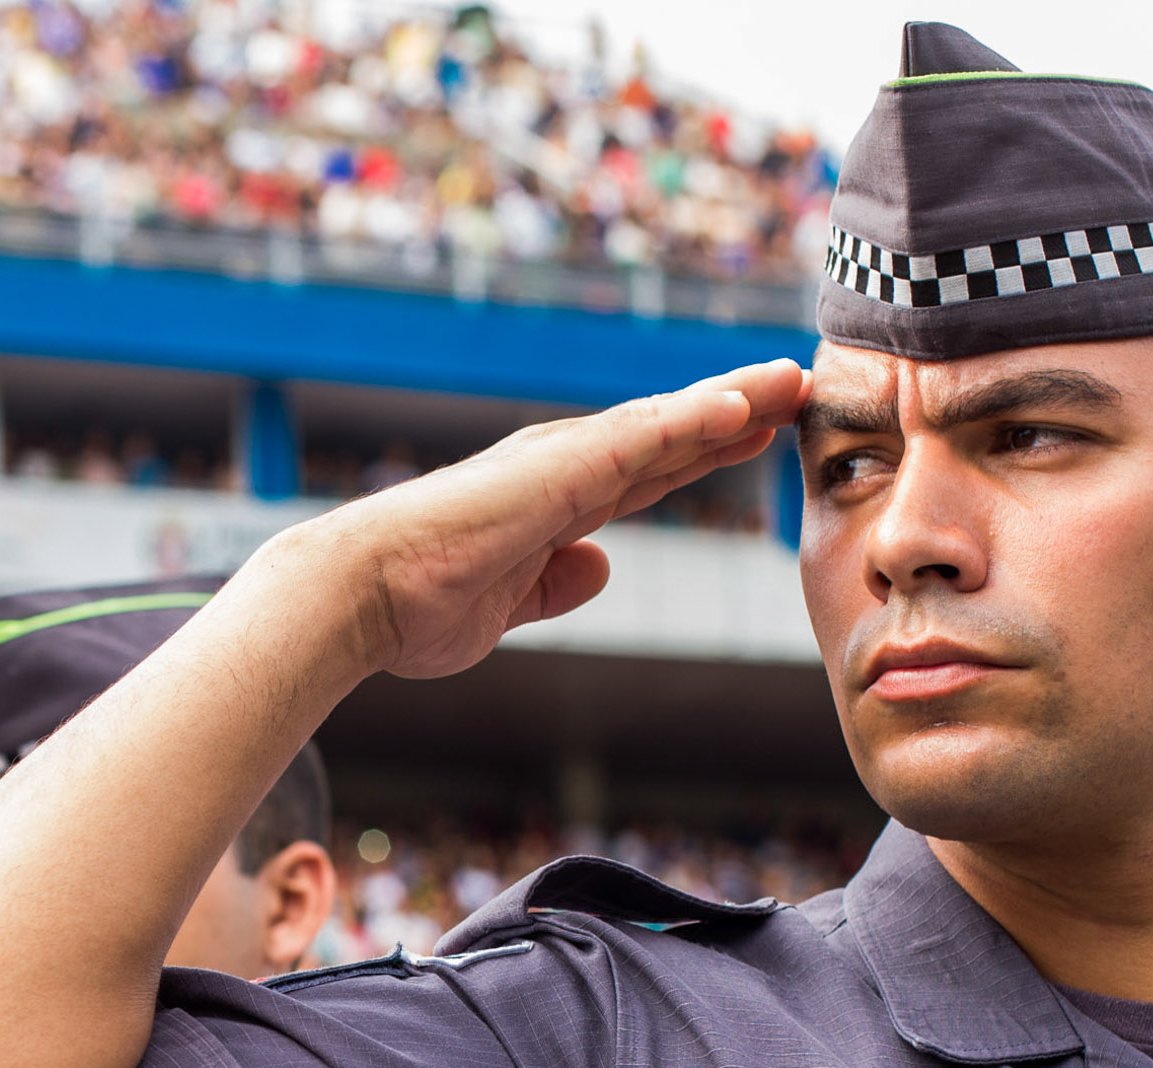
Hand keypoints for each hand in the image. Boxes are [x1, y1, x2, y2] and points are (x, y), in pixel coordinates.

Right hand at [262, 359, 806, 684]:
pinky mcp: (558, 470)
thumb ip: (556, 584)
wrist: (359, 596)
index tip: (755, 435)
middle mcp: (561, 469)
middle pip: (667, 434)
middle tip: (794, 386)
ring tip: (789, 378)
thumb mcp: (509, 605)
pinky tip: (743, 405)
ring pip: (665, 423)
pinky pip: (642, 439)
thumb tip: (599, 567)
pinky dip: (695, 418)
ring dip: (730, 400)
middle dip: (732, 412)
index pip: (647, 470)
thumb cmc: (414, 605)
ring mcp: (561, 463)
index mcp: (553, 503)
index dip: (703, 452)